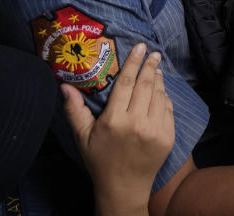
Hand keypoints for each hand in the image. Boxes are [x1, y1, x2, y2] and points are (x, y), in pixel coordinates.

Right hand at [62, 43, 173, 210]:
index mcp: (114, 120)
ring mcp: (155, 129)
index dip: (132, 62)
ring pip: (159, 95)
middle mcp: (137, 122)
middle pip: (145, 85)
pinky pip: (168, 109)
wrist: (124, 186)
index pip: (126, 83)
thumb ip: (75, 110)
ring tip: (156, 68)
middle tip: (153, 52)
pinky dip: (164, 97)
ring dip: (158, 79)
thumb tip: (65, 86)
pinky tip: (160, 91)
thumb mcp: (82, 137)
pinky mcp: (168, 136)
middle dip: (150, 65)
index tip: (139, 47)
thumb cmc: (100, 160)